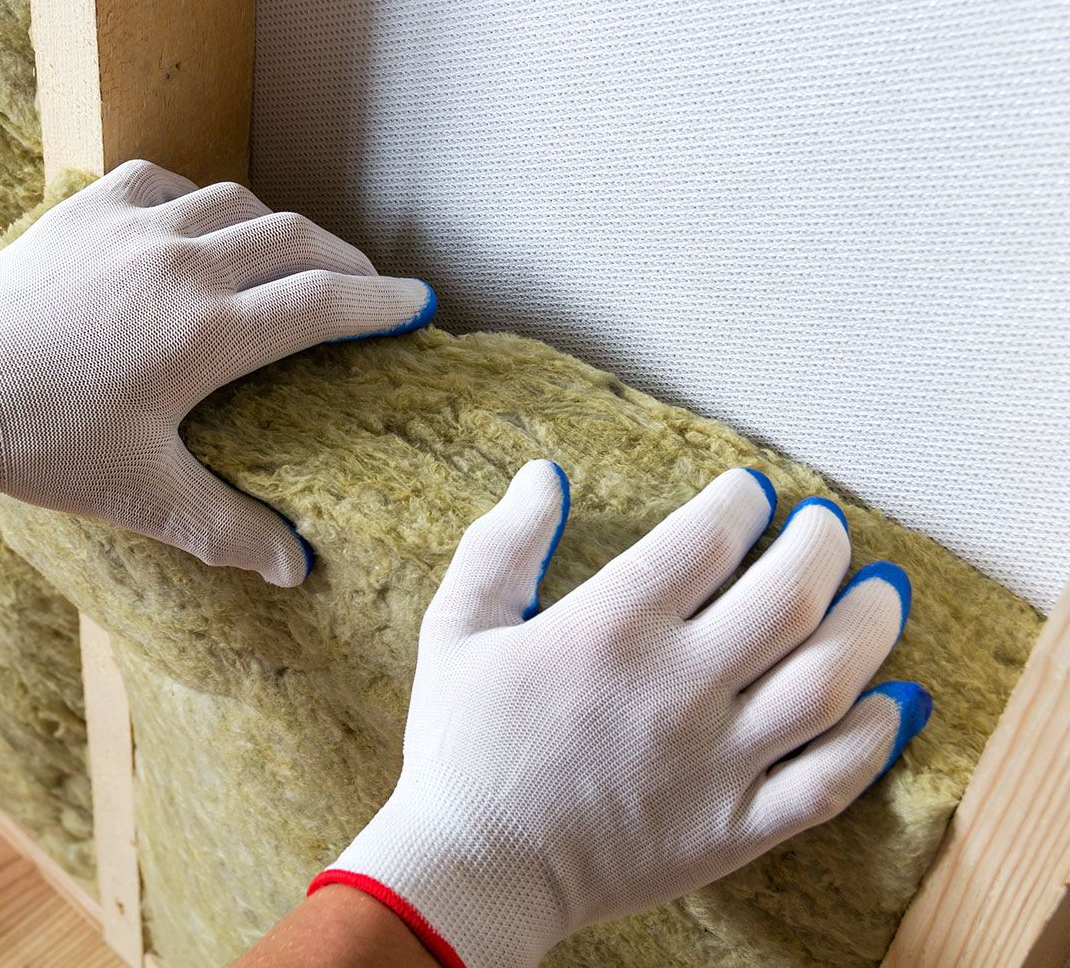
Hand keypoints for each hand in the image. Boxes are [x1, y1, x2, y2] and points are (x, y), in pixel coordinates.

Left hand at [0, 160, 434, 585]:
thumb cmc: (39, 446)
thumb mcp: (139, 495)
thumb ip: (225, 529)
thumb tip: (295, 571)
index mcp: (206, 333)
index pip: (322, 303)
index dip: (381, 303)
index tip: (419, 303)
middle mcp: (180, 264)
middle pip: (294, 240)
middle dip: (342, 261)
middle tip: (364, 287)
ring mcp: (130, 228)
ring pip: (234, 202)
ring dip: (275, 228)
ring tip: (287, 258)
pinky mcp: (83, 211)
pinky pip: (162, 182)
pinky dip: (196, 199)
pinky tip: (194, 225)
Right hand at [313, 464, 930, 966]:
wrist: (475, 869)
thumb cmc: (462, 745)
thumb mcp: (456, 627)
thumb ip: (501, 545)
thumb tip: (544, 477)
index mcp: (610, 630)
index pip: (709, 538)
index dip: (744, 502)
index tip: (753, 493)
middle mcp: (676, 688)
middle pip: (789, 595)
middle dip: (822, 544)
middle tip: (825, 527)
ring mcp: (715, 763)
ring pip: (827, 680)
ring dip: (868, 626)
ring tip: (878, 592)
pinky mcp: (735, 828)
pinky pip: (829, 781)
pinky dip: (872, 738)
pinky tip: (890, 700)